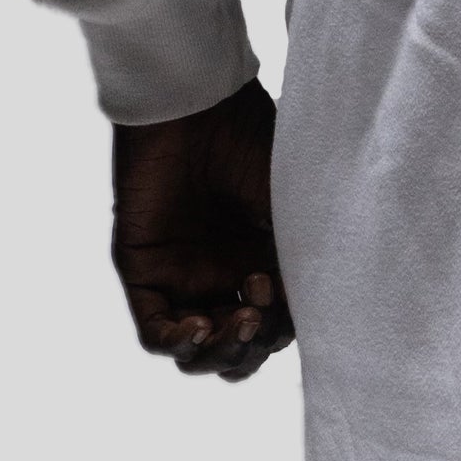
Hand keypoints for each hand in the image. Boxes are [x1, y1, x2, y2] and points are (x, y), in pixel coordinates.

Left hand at [109, 77, 294, 378]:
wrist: (195, 105)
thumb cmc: (250, 144)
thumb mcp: (289, 212)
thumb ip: (299, 268)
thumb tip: (316, 323)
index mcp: (262, 262)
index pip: (273, 328)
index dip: (281, 329)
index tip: (282, 288)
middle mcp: (223, 276)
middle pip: (237, 350)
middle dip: (252, 349)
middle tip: (258, 314)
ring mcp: (183, 278)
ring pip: (198, 353)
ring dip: (221, 354)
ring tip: (235, 322)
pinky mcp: (144, 273)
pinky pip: (155, 333)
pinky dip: (179, 344)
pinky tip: (200, 327)